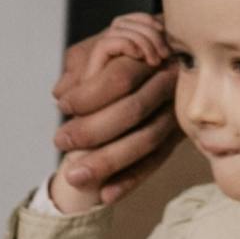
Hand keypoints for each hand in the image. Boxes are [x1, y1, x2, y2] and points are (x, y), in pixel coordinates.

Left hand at [47, 15, 178, 207]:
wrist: (167, 54)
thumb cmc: (127, 49)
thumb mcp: (102, 44)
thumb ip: (81, 63)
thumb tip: (62, 92)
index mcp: (152, 53)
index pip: (121, 77)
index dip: (89, 95)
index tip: (64, 105)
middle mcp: (171, 81)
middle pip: (134, 110)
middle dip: (92, 131)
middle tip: (60, 141)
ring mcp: (178, 111)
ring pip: (147, 140)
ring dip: (109, 162)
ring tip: (73, 177)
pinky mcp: (178, 136)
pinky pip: (156, 161)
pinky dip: (131, 180)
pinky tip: (106, 195)